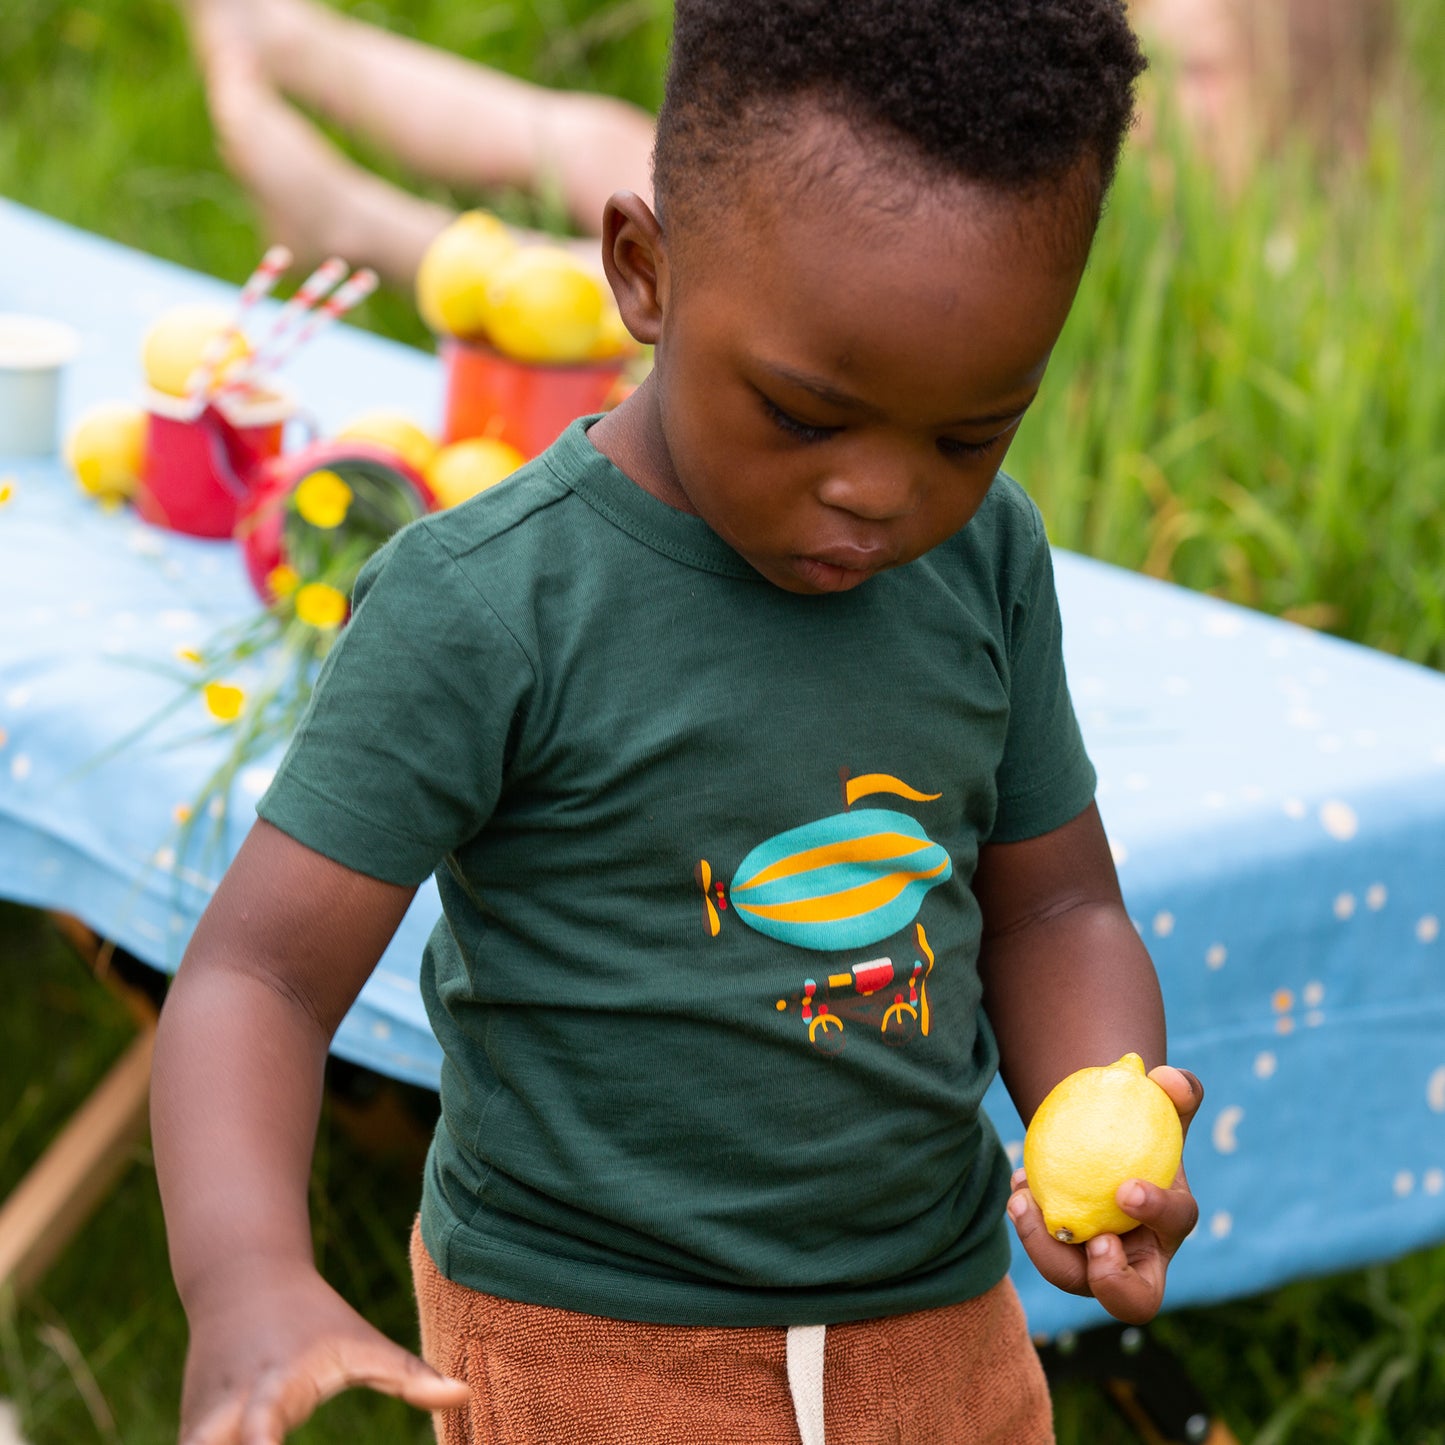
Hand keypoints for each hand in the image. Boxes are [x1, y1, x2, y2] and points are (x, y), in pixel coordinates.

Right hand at [178, 1263, 468, 1443]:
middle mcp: (227, 1409)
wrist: (241, 1277)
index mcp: (274, 1384)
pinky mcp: (186, 1434)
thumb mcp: (360, 1341)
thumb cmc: (315, 1317)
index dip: (261, 1444)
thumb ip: (410, 1376)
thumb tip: (467, 1395)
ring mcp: (198, 1424)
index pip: (263, 1429)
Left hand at [1006, 1065, 1202, 1324]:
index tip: (1126, 1187)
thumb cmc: (1138, 1122)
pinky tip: (1018, 1184)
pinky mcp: (1059, 1256)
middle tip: (1092, 1241)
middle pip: (1131, 1301)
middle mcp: (1136, 1258)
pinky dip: (1027, 1219)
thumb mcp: (1161, 1103)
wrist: (1098, 1137)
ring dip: (1042, 1244)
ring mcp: (1093, 1265)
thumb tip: (1167, 1078)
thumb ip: (1176, 1089)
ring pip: (1069, 1278)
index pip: (1175, 1227)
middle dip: (1112, 1282)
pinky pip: (1041, 1249)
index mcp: (1170, 1223)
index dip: (1156, 1212)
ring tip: (1023, 1198)